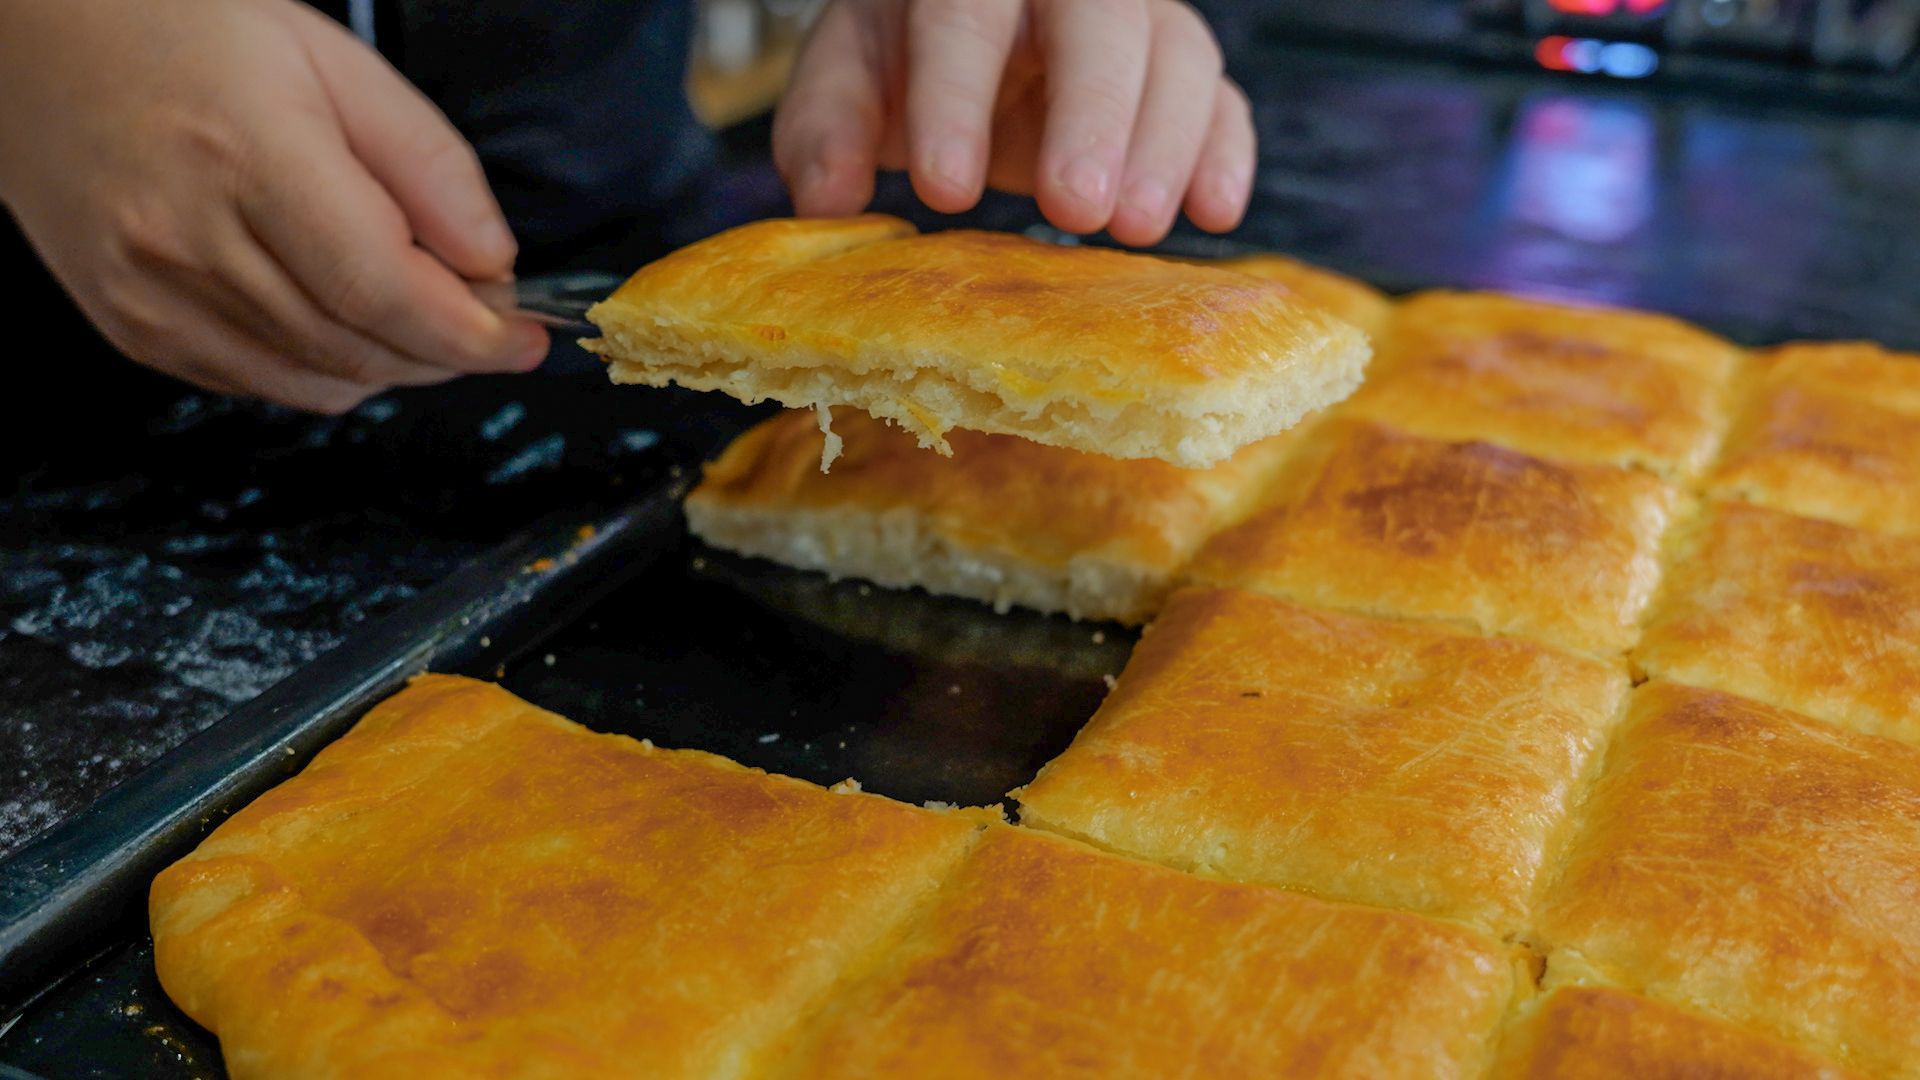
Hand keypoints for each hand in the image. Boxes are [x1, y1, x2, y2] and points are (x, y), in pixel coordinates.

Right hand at [0, 0, 546, 412]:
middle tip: (488, 320)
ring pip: (317, 383)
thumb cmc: (184, 29)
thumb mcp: (333, 61)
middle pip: (361, 348)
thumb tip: (494, 263)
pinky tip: (338, 315)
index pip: (385, 291)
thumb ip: (427, 166)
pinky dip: (325, 369)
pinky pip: (260, 384)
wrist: (33, 40)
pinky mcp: (131, 329)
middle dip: (447, 351)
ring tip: (418, 313)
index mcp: (250, 159)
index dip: (474, 334)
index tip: (528, 338)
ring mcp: (151, 296)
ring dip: (392, 366)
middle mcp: (189, 241)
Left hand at [774, 0, 1254, 245]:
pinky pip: (1222, 100)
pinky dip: (1224, 155)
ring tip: (1135, 229)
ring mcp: (1135, 21)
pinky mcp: (1178, 73)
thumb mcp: (845, 80)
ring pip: (1177, 54)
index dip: (956, 98)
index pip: (966, 14)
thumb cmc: (901, 63)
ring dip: (1165, 145)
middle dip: (1092, 115)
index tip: (945, 189)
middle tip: (1074, 207)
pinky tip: (1212, 214)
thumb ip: (827, 128)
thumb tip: (827, 198)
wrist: (959, 49)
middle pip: (1099, 22)